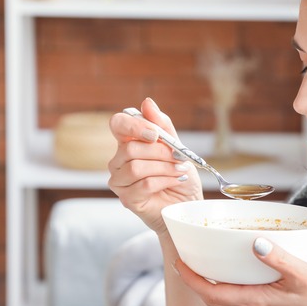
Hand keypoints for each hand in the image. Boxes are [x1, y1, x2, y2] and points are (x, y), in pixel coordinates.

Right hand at [108, 98, 203, 235]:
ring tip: (180, 170)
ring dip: (165, 168)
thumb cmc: (180, 175)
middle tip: (179, 158)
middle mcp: (119, 160)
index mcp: (129, 142)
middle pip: (130, 148)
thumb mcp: (177, 146)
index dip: (133, 126)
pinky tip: (176, 181)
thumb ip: (163, 126)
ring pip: (136, 167)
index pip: (118, 124)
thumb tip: (147, 102)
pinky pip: (143, 184)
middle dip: (161, 152)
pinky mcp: (127, 198)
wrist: (188, 203)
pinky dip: (165, 181)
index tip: (155, 134)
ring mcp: (120, 180)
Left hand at [174, 238, 306, 305]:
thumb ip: (278, 257)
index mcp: (256, 300)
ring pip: (224, 299)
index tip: (180, 262)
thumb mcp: (303, 274)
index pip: (211, 293)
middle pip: (213, 298)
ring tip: (205, 263)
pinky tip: (235, 270)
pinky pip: (238, 297)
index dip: (192, 279)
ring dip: (210, 283)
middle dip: (196, 281)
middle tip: (187, 260)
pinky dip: (227, 284)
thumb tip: (256, 243)